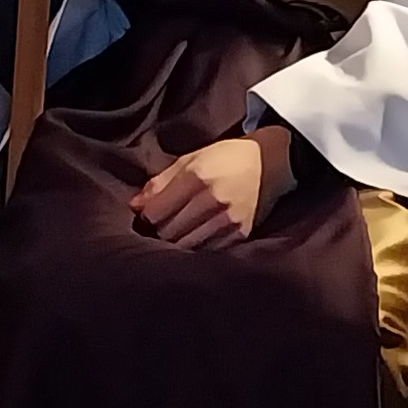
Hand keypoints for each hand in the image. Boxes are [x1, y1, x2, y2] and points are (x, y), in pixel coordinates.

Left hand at [132, 128, 291, 248]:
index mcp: (196, 178)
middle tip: (159, 227)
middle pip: (168, 232)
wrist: (272, 162)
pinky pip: (207, 251)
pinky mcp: (241, 234)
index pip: (155, 212)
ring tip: (176, 234)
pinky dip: (197, 247)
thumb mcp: (191, 158)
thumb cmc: (227, 156)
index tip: (146, 216)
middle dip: (158, 231)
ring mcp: (228, 221)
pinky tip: (195, 239)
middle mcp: (211, 201)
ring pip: (186, 245)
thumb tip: (135, 205)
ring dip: (176, 242)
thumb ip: (161, 181)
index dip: (146, 217)